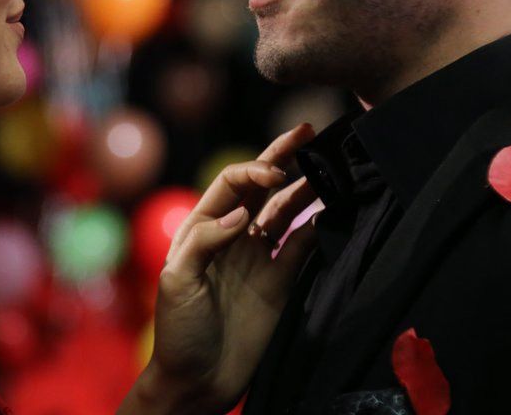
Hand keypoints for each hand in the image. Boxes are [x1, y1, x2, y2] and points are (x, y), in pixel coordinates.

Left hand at [119, 123, 319, 414]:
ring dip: (306, 188)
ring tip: (330, 165)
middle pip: (261, 187)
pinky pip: (302, 247)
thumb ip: (205, 242)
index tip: (274, 175)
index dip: (253, 170)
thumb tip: (243, 213)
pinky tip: (333, 209)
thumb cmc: (177, 330)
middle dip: (282, 157)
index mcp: (202, 228)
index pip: (231, 184)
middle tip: (309, 130)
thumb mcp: (177, 280)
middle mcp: (232, 236)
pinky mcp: (280, 282)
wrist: (197, 381)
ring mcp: (258, 258)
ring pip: (286, 211)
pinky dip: (318, 227)